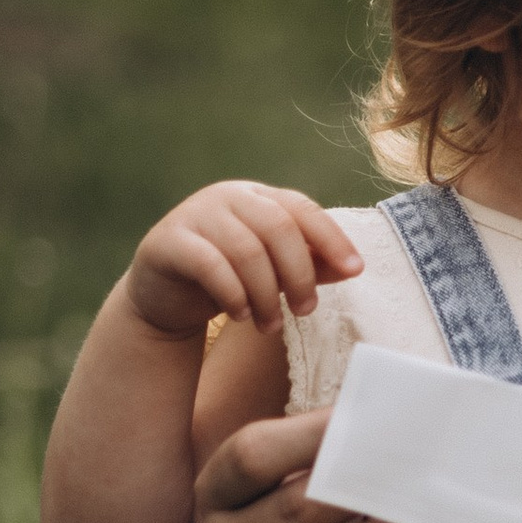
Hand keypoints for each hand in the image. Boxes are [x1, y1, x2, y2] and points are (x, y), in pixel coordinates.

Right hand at [124, 183, 362, 341]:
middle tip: (306, 311)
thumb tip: (353, 267)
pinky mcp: (168, 242)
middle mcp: (227, 197)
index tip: (355, 270)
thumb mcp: (275, 272)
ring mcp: (195, 215)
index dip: (331, 238)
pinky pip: (210, 265)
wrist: (166, 298)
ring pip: (246, 250)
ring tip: (271, 325)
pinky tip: (241, 315)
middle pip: (278, 227)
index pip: (302, 208)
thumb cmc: (230, 280)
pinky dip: (233, 294)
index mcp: (258, 197)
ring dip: (266, 294)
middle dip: (299, 274)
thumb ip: (310, 265)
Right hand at [194, 408, 415, 522]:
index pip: (252, 455)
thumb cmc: (302, 515)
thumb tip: (400, 406)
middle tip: (419, 477)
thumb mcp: (298, 474)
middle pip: (288, 515)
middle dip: (358, 494)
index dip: (311, 435)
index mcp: (220, 491)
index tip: (370, 418)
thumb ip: (332, 445)